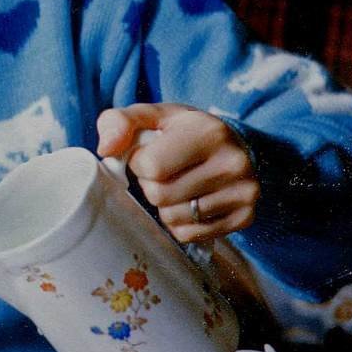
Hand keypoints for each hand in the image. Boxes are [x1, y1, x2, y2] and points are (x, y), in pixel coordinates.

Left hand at [96, 103, 258, 242]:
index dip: (139, 162)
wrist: (234, 146)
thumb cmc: (184, 132)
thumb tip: (106, 149)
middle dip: (151, 185)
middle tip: (166, 172)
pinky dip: (181, 223)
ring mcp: (243, 193)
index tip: (151, 154)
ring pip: (173, 219)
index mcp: (208, 132)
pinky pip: (190, 235)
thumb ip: (119, 123)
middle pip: (160, 195)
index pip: (150, 165)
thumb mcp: (153, 116)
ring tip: (180, 185)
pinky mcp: (245, 217)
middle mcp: (232, 163)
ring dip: (165, 206)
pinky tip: (192, 201)